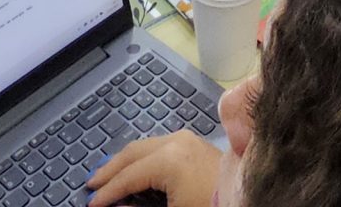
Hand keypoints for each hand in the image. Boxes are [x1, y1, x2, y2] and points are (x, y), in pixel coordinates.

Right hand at [89, 131, 221, 206]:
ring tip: (107, 176)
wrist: (249, 199)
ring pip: (145, 145)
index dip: (107, 192)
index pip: (128, 175)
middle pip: (132, 153)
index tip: (90, 203)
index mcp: (168, 159)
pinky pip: (159, 145)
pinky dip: (142, 157)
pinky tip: (135, 169)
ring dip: (125, 161)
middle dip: (110, 169)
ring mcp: (188, 140)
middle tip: (91, 184)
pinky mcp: (196, 144)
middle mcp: (176, 142)